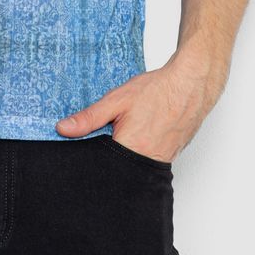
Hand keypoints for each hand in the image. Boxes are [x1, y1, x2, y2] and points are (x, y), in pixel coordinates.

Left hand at [55, 52, 225, 162]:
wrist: (191, 85)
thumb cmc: (156, 91)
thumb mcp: (117, 100)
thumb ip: (89, 118)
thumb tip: (63, 129)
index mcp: (131, 150)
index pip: (101, 167)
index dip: (89, 160)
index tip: (79, 153)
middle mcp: (147, 162)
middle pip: (117, 169)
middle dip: (106, 158)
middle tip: (107, 136)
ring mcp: (161, 162)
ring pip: (132, 166)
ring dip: (123, 154)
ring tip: (124, 133)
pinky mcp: (169, 157)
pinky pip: (147, 161)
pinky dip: (138, 151)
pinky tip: (139, 134)